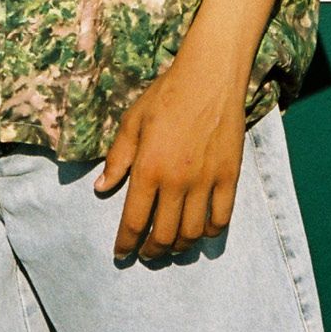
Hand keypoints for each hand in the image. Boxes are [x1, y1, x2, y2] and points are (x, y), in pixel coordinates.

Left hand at [93, 55, 246, 260]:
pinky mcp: (229, 177)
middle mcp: (177, 182)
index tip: (121, 253)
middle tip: (146, 253)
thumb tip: (101, 188)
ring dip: (179, 246)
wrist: (209, 77)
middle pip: (164, 234)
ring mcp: (206, 182)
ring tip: (171, 246)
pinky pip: (221, 219)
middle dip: (151, 251)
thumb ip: (117, 158)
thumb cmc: (166, 95)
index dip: (126, 243)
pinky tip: (200, 231)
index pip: (134, 221)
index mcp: (148, 168)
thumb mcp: (132, 121)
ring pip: (192, 233)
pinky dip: (209, 232)